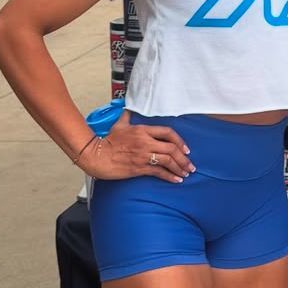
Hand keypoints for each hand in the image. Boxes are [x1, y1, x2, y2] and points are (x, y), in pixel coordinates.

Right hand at [79, 113, 193, 182]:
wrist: (97, 156)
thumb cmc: (107, 141)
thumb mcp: (119, 125)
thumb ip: (128, 116)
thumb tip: (130, 108)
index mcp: (143, 130)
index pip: (167, 132)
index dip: (179, 140)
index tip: (186, 148)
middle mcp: (145, 142)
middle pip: (171, 148)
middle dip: (184, 158)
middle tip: (190, 165)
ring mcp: (143, 156)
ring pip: (167, 160)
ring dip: (179, 167)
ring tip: (186, 173)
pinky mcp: (139, 168)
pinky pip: (158, 172)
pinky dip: (169, 176)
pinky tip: (176, 180)